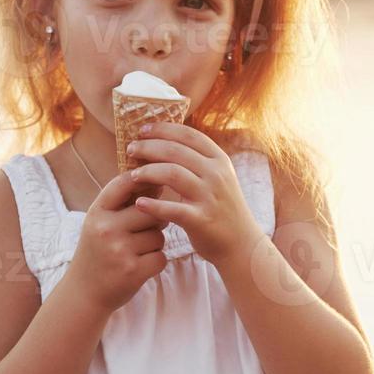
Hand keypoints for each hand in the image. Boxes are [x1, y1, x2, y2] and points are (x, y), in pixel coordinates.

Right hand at [64, 170, 169, 311]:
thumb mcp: (100, 222)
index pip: (124, 183)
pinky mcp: (133, 271)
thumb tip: (159, 181)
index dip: (144, 179)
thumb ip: (123, 203)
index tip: (154, 184)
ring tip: (137, 251)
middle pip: (151, 210)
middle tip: (145, 230)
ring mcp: (119, 250)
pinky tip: (140, 265)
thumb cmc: (98, 251)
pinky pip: (161, 257)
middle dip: (155, 220)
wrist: (83, 293)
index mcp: (97, 213)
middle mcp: (106, 229)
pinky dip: (156, 261)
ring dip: (155, 243)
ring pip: (159, 235)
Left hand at [126, 122, 264, 265]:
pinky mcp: (201, 220)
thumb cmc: (222, 208)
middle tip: (131, 149)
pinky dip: (153, 206)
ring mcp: (209, 197)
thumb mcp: (218, 178)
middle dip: (148, 147)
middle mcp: (216, 174)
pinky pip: (172, 209)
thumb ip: (198, 161)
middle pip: (175, 151)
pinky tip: (139, 203)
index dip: (163, 129)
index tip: (143, 129)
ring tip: (133, 175)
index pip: (188, 135)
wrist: (241, 244)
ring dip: (147, 171)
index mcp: (219, 160)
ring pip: (172, 174)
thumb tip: (166, 142)